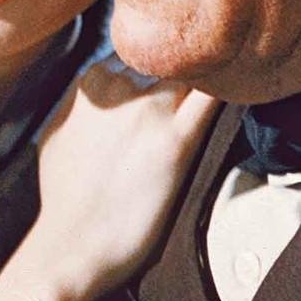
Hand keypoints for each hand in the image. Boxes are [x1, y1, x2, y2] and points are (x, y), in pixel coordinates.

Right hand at [22, 59, 219, 300]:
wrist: (71, 246)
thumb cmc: (63, 197)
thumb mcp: (55, 133)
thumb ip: (78, 102)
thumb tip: (97, 88)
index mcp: (91, 84)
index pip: (139, 54)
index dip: (160, 68)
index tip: (173, 81)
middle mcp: (119, 88)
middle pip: (169, 59)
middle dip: (186, 68)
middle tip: (205, 83)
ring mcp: (149, 112)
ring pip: (193, 72)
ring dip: (210, 78)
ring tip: (230, 85)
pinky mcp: (177, 143)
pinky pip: (213, 100)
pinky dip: (229, 89)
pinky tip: (245, 86)